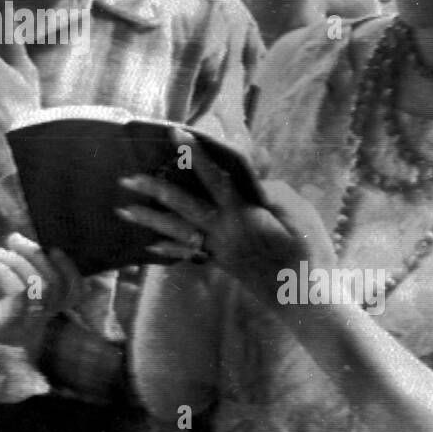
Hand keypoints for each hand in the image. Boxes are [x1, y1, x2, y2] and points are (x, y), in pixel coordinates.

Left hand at [0, 234, 75, 344]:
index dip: (69, 266)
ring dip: (21, 262)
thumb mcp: (2, 264)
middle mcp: (32, 321)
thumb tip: (50, 245)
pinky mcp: (5, 329)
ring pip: (45, 290)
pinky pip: (23, 296)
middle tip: (12, 240)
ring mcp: (20, 328)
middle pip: (63, 289)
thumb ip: (29, 259)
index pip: (73, 293)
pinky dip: (6, 273)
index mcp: (34, 306)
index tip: (49, 242)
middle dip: (41, 257)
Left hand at [116, 127, 334, 304]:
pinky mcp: (222, 263)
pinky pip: (187, 252)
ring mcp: (219, 250)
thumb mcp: (299, 213)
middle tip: (126, 179)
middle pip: (182, 206)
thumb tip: (251, 177)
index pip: (214, 177)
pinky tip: (150, 245)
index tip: (175, 133)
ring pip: (177, 230)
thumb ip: (271, 191)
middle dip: (154, 190)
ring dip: (149, 219)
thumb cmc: (309, 252)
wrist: (305, 298)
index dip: (195, 154)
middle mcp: (223, 232)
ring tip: (123, 210)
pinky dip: (168, 247)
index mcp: (243, 214)